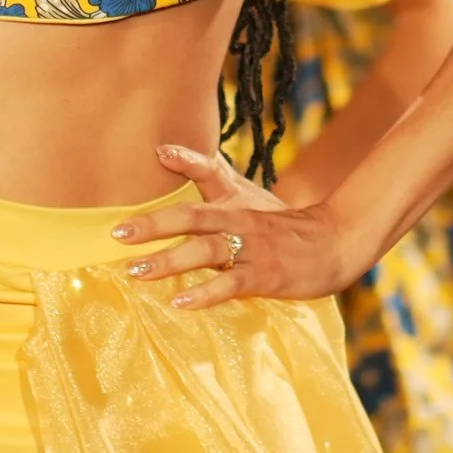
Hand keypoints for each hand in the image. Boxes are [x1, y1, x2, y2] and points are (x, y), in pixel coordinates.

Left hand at [113, 143, 358, 309]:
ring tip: (135, 271)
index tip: (159, 151)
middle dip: (153, 224)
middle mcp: (240, 220)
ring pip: (205, 251)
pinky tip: (180, 301)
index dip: (186, 160)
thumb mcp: (252, 199)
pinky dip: (204, 293)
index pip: (211, 172)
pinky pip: (229, 284)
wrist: (335, 243)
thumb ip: (218, 182)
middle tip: (117, 232)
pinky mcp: (263, 276)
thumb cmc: (286, 225)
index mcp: (236, 201)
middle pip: (193, 216)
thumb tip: (177, 156)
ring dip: (168, 260)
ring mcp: (252, 248)